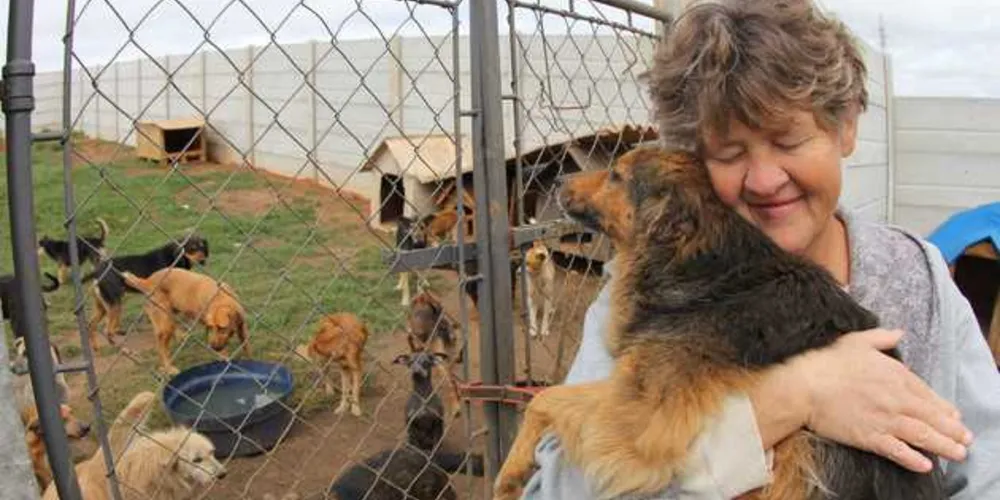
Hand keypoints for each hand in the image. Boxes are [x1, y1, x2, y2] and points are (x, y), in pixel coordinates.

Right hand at [786, 328, 972, 471]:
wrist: (804, 384)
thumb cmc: (827, 361)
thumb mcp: (856, 340)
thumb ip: (882, 337)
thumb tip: (899, 332)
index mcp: (896, 375)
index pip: (927, 393)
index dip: (942, 406)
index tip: (953, 416)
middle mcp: (896, 398)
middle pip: (932, 416)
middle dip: (952, 430)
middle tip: (964, 440)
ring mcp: (885, 419)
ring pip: (923, 435)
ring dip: (944, 446)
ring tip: (957, 454)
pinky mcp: (870, 436)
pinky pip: (898, 451)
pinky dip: (913, 459)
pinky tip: (926, 465)